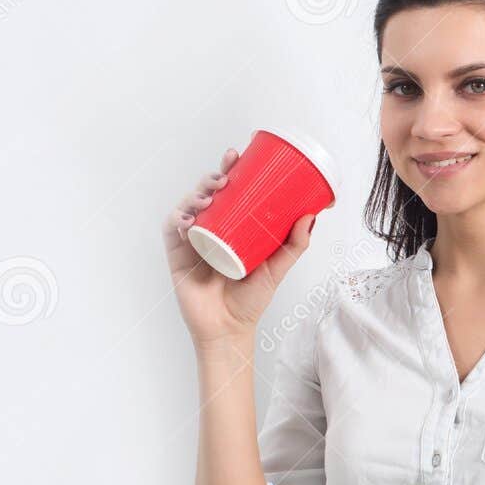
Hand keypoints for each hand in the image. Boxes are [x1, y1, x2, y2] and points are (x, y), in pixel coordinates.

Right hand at [163, 145, 319, 347]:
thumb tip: (312, 216)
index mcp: (231, 228)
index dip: (229, 171)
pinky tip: (188, 218)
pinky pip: (172, 230)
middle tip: (224, 175)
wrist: (230, 329)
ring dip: (195, 195)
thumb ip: (294, 245)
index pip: (228, 193)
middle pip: (206, 194)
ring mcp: (192, 241)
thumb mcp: (277, 269)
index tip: (236, 156)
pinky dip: (177, 219)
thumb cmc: (251, 301)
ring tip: (210, 197)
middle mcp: (211, 230)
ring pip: (188, 207)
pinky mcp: (177, 255)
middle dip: (212, 177)